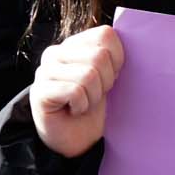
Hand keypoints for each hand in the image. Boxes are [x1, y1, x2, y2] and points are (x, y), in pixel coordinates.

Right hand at [29, 24, 124, 157]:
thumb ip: (112, 55)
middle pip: (99, 56)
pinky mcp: (40, 92)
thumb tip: (133, 43)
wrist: (76, 139)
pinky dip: (82, 106)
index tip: (109, 78)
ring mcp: (44, 71)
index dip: (116, 60)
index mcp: (74, 44)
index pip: (105, 35)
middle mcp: (56, 53)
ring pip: (88, 75)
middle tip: (95, 95)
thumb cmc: (94, 106)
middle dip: (106, 82)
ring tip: (84, 103)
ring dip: (93, 96)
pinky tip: (74, 110)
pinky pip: (76, 92)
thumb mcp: (108, 76)